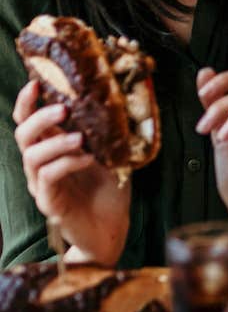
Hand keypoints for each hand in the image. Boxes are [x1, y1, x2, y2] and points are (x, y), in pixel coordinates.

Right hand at [12, 80, 129, 264]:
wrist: (111, 228)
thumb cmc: (109, 189)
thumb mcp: (112, 153)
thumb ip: (108, 131)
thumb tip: (120, 99)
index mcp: (51, 149)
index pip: (28, 122)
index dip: (27, 102)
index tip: (36, 84)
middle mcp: (41, 165)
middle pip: (24, 135)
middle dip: (39, 117)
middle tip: (63, 108)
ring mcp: (42, 184)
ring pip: (32, 157)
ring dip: (56, 142)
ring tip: (80, 137)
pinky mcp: (50, 203)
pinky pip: (49, 178)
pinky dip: (67, 163)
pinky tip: (88, 158)